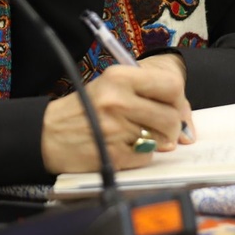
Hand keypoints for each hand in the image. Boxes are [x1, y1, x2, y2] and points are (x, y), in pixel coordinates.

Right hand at [41, 63, 190, 174]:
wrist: (47, 134)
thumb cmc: (85, 109)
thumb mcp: (112, 87)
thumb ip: (149, 95)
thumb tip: (187, 124)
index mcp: (119, 77)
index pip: (171, 86)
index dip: (178, 100)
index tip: (172, 107)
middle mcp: (117, 100)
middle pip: (170, 117)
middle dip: (171, 127)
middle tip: (159, 128)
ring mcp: (114, 129)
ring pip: (162, 139)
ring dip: (156, 142)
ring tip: (137, 136)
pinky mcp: (112, 154)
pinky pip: (146, 158)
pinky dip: (141, 156)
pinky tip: (124, 148)